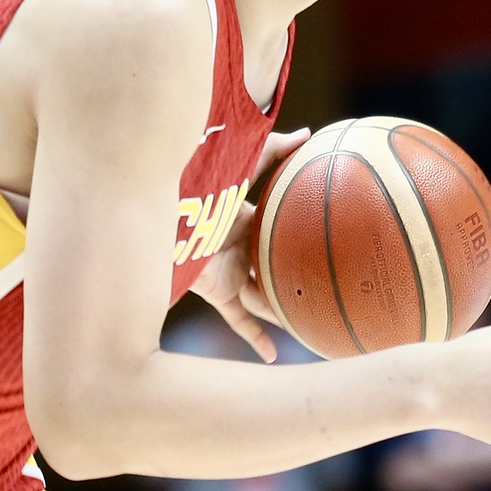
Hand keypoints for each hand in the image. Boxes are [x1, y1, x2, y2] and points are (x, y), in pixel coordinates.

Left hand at [188, 128, 310, 361]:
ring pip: (262, 298)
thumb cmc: (199, 185)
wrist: (165, 217)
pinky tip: (272, 358)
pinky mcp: (217, 293)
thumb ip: (274, 149)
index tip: (321, 241)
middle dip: (293, 278)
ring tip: (311, 329)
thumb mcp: (241, 164)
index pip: (277, 228)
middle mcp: (240, 249)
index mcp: (247, 220)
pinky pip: (239, 320)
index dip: (296, 236)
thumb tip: (309, 133)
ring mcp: (229, 272)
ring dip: (281, 312)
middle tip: (325, 291)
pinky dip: (255, 338)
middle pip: (272, 267)